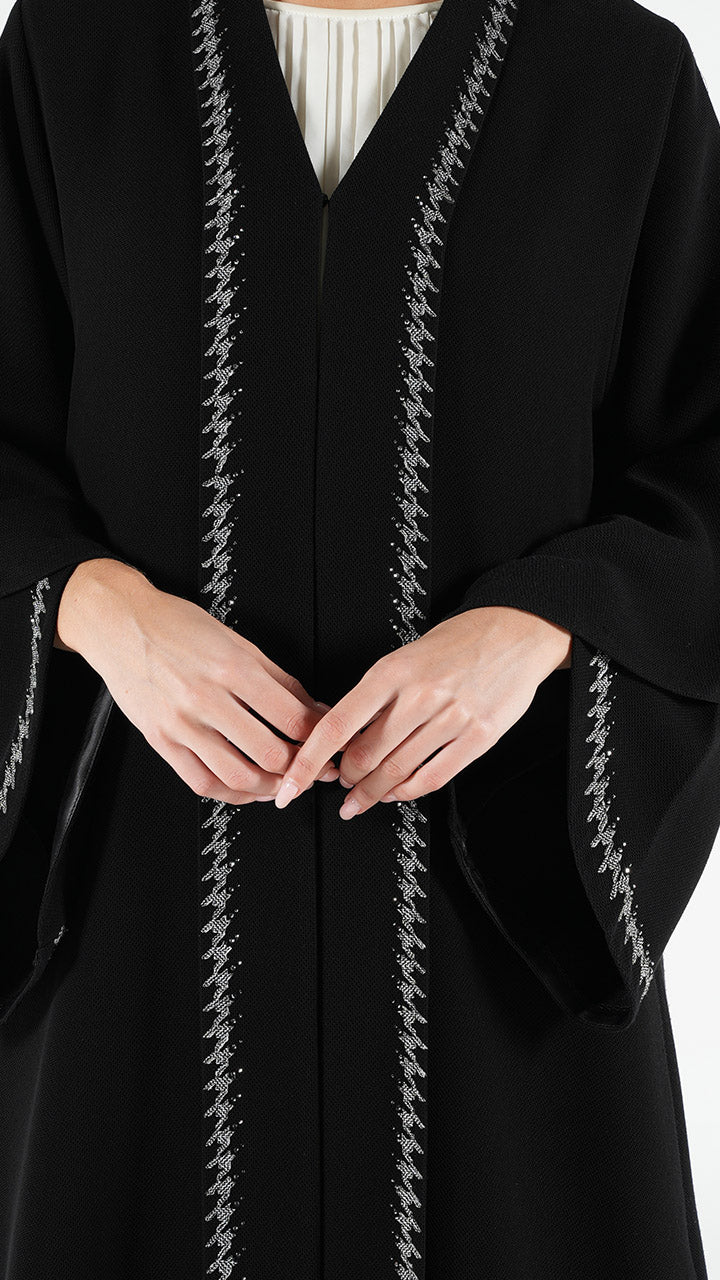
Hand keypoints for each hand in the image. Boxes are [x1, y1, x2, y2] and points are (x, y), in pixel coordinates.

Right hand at [56, 557, 338, 803]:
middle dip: (299, 768)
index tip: (328, 744)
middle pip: (270, 754)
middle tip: (312, 769)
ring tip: (282, 783)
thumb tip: (314, 709)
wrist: (120, 624)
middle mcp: (207, 698)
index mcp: (232, 668)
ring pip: (238, 776)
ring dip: (269, 788)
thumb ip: (279, 680)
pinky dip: (231, 793)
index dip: (318, 738)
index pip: (291, 718)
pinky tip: (245, 787)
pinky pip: (201, 782)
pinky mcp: (160, 740)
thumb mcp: (237, 642)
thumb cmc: (177, 626)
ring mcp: (181, 724)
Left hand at [273, 606, 571, 817]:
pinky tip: (398, 793)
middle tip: (340, 785)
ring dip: (373, 792)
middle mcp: (419, 694)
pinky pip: (433, 777)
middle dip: (345, 779)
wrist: (514, 632)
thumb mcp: (404, 658)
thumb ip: (375, 697)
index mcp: (391, 671)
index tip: (291, 785)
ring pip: (397, 772)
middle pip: (365, 756)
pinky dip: (408, 792)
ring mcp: (451, 717)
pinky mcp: (479, 736)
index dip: (308, 762)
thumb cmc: (455, 644)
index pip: (336, 726)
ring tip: (362, 798)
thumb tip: (343, 738)